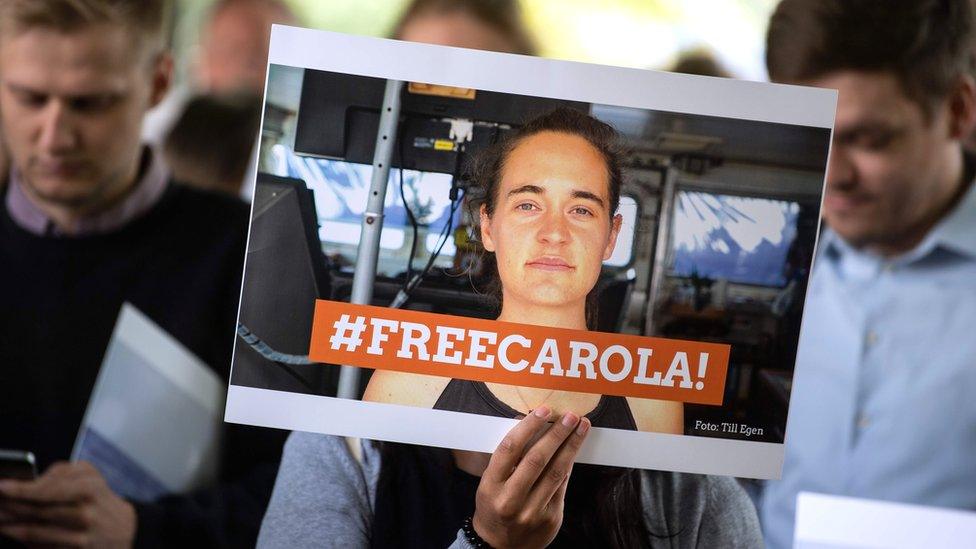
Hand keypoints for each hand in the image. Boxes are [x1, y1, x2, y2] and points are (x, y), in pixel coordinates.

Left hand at [0, 461, 135, 547]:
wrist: (124, 529)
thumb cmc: (99, 498)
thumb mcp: (89, 475)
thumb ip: (61, 473)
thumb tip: (28, 482)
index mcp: (89, 488)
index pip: (48, 490)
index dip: (20, 490)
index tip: (1, 487)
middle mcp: (85, 513)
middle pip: (37, 511)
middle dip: (9, 507)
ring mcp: (80, 536)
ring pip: (34, 531)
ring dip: (10, 525)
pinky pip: (41, 545)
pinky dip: (23, 539)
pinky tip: (12, 531)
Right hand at [472, 406, 589, 548]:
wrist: (500, 546)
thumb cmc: (494, 506)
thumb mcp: (490, 482)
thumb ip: (508, 458)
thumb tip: (529, 423)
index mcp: (491, 486)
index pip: (510, 449)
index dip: (529, 427)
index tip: (543, 410)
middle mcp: (511, 499)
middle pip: (537, 459)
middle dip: (557, 434)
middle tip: (570, 416)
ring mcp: (532, 511)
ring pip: (556, 472)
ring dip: (571, 446)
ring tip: (581, 427)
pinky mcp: (550, 518)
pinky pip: (563, 486)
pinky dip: (569, 464)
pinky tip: (574, 449)